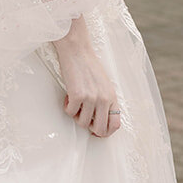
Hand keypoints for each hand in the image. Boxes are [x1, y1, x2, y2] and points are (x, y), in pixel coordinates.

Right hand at [52, 24, 120, 138]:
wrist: (77, 50)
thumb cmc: (88, 65)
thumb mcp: (103, 84)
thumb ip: (104, 101)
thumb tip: (98, 119)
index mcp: (112, 97)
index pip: (115, 124)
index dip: (105, 132)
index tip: (96, 130)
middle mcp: (103, 99)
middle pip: (100, 130)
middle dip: (90, 128)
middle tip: (83, 117)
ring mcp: (91, 98)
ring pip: (83, 123)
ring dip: (76, 115)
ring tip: (75, 102)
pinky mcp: (77, 95)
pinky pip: (70, 113)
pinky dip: (67, 107)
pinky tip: (68, 96)